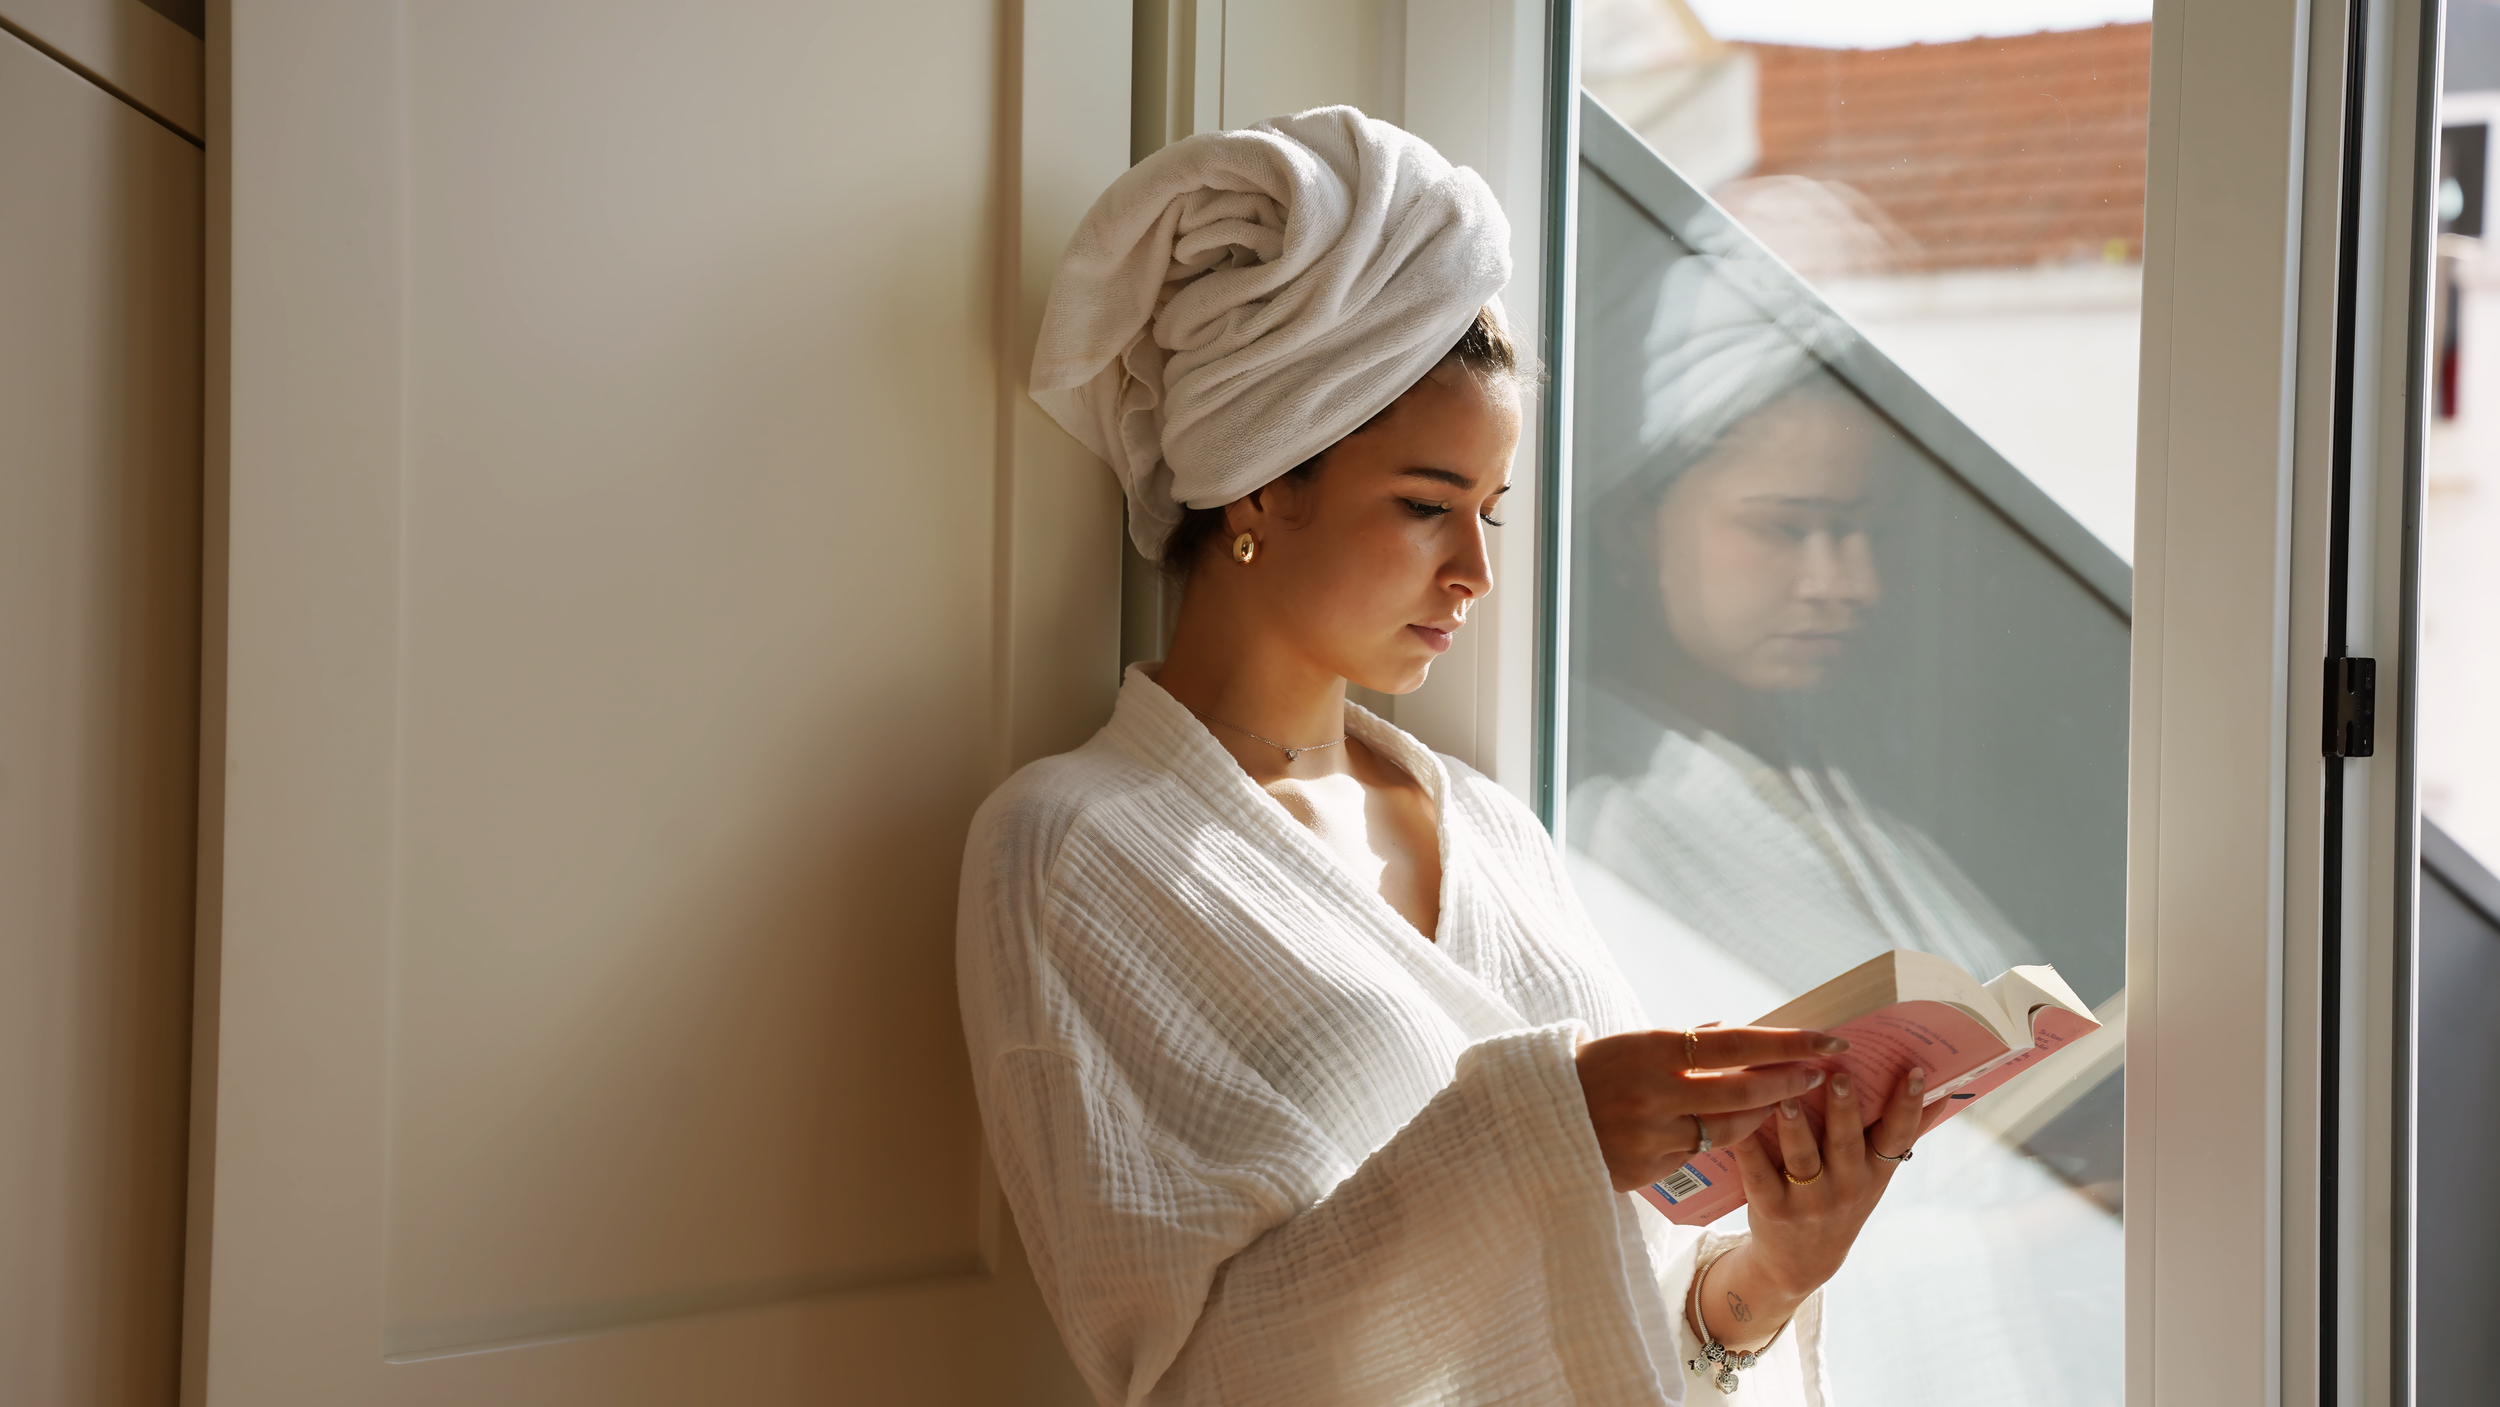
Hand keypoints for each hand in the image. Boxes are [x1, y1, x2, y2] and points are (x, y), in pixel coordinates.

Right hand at [1575, 1026, 1848, 1193]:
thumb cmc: (1589, 1072)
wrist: (1533, 1122)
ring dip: (1762, 1115)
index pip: (1739, 1044)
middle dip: (1790, 1081)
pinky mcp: (1648, 1170)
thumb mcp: (1632, 1044)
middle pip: (1745, 1090)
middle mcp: (1657, 1094)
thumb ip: (1685, 1043)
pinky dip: (1718, 1138)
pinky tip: (1732, 1128)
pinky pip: (1699, 1153)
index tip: (1829, 1039)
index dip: (1789, 1043)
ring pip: (1730, 1129)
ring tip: (1782, 1101)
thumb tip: (1734, 1032)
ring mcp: (1653, 1136)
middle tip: (1820, 1073)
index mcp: (1654, 1051)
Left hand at [1724, 1063, 1949, 1303]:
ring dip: (1795, 1126)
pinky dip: (1748, 1147)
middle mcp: (1847, 1186)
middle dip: (1844, 1110)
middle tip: (1839, 1075)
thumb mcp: (1876, 1174)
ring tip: (1787, 1096)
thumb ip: (1900, 1132)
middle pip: (1846, 1143)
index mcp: (1875, 1171)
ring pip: (1802, 1158)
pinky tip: (1740, 1120)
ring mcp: (1809, 1200)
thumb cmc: (1843, 1198)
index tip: (1913, 1071)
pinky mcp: (1772, 1208)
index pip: (1897, 1136)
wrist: (1801, 1262)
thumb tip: (1942, 1089)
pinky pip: (1758, 1173)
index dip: (1907, 1105)